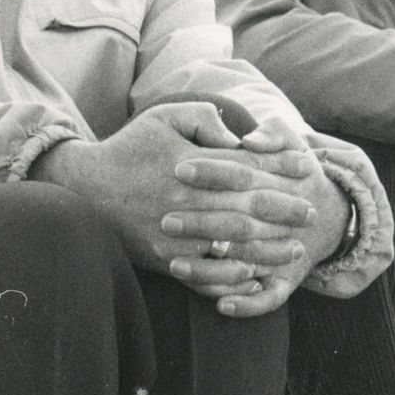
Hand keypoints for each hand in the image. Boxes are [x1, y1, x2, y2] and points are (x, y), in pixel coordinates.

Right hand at [33, 104, 335, 314]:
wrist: (85, 189)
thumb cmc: (130, 148)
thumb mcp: (163, 117)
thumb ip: (204, 116)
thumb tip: (237, 137)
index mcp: (189, 163)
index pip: (245, 165)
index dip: (280, 167)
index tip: (305, 167)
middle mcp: (185, 199)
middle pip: (246, 207)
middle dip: (284, 210)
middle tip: (310, 213)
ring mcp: (176, 233)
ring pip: (232, 244)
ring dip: (268, 248)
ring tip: (293, 249)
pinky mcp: (165, 258)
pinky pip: (205, 274)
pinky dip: (232, 279)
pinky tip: (255, 278)